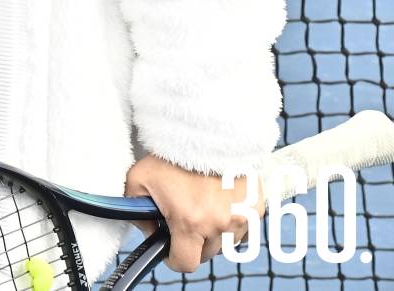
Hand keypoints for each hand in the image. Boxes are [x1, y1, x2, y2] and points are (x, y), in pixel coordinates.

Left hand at [124, 153, 249, 271]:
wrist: (206, 131)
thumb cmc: (170, 155)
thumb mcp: (138, 180)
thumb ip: (136, 212)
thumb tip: (147, 231)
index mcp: (190, 222)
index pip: (186, 263)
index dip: (173, 258)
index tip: (168, 248)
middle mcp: (220, 225)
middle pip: (206, 253)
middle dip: (192, 242)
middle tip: (183, 219)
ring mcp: (242, 218)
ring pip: (226, 243)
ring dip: (214, 232)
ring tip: (202, 205)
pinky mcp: (257, 208)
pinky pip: (244, 228)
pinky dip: (232, 221)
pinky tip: (219, 201)